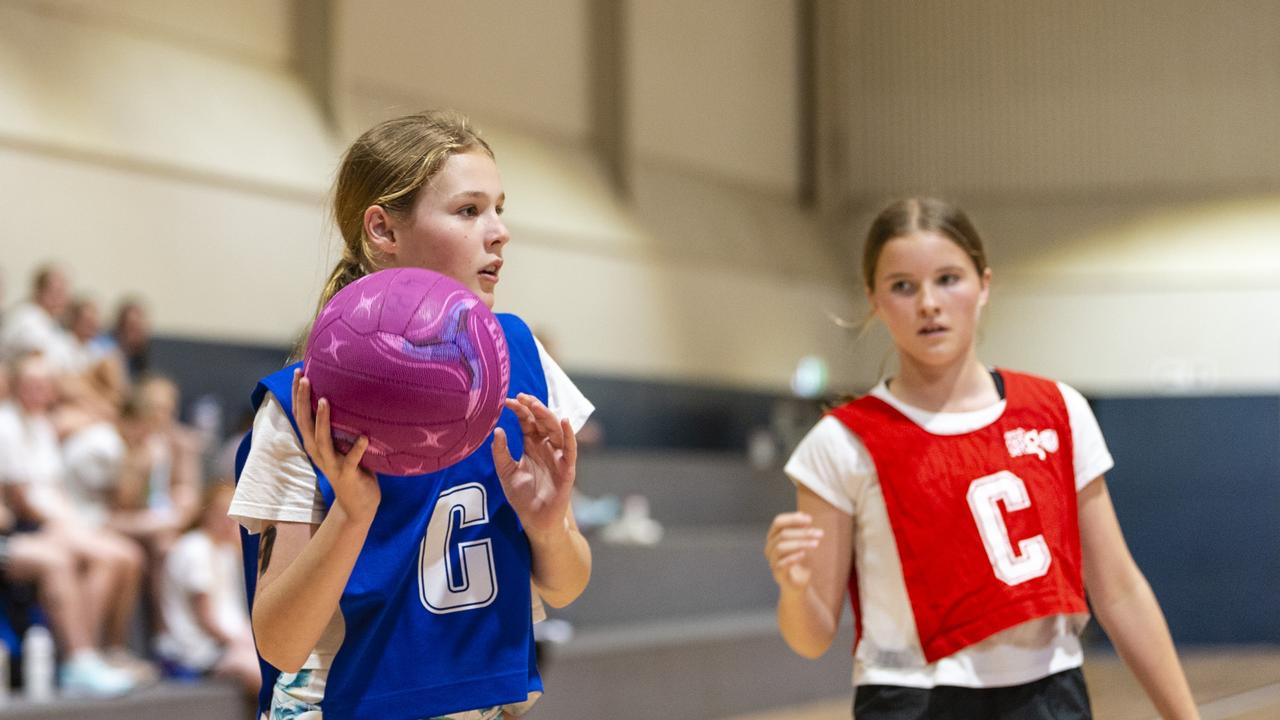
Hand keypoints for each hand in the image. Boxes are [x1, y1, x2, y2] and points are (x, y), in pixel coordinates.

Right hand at [292, 369, 379, 524]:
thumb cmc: (353, 469)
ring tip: (325, 400)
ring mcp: (332, 464)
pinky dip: (358, 448)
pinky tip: (364, 437)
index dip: (298, 395)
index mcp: (316, 444)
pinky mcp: (348, 474)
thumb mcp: (343, 445)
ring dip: (323, 421)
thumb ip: (341, 427)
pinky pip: (352, 459)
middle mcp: (319, 453)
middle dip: (303, 400)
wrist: (358, 505)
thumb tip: (350, 397)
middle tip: (304, 378)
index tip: (298, 372)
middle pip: (306, 424)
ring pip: (323, 440)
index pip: (302, 416)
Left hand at [492, 394, 576, 540]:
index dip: (519, 410)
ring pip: (556, 430)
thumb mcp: (506, 472)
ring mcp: (558, 456)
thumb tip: (497, 430)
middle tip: (521, 397)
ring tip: (535, 405)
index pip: (527, 422)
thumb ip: (501, 453)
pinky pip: (571, 449)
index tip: (507, 401)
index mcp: (532, 445)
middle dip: (533, 407)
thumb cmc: (523, 497)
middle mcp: (546, 447)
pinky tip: (564, 422)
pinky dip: (570, 435)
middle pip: (542, 421)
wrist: (535, 520)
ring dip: (547, 416)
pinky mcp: (567, 468)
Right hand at [765, 512, 823, 591]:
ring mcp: (772, 560)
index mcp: (773, 536)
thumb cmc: (800, 559)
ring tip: (816, 544)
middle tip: (819, 533)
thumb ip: (800, 528)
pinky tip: (804, 554)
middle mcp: (769, 547)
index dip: (793, 519)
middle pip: (782, 534)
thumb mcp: (801, 542)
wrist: (798, 583)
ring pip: (781, 547)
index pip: (778, 522)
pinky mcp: (777, 573)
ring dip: (800, 543)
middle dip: (802, 532)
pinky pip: (781, 563)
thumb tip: (803, 514)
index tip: (810, 520)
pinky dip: (793, 557)